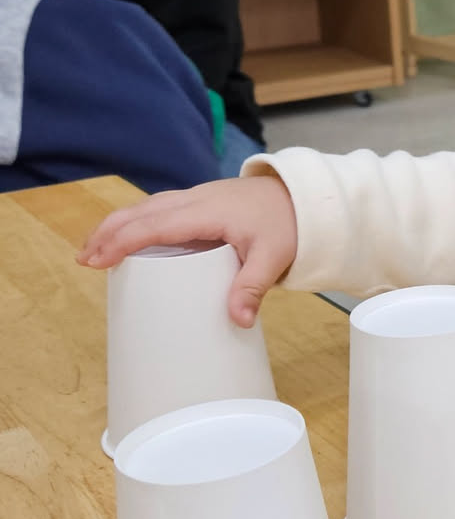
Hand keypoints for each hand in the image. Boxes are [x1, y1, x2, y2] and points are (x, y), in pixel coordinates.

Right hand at [77, 174, 298, 325]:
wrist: (305, 198)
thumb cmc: (288, 223)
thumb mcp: (274, 257)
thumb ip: (253, 288)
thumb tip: (239, 320)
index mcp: (207, 212)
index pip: (153, 225)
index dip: (121, 241)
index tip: (97, 260)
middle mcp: (195, 200)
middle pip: (140, 212)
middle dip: (108, 233)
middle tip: (85, 260)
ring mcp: (196, 198)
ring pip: (146, 207)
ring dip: (118, 225)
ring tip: (96, 250)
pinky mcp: (200, 203)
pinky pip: (160, 208)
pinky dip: (137, 221)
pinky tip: (129, 238)